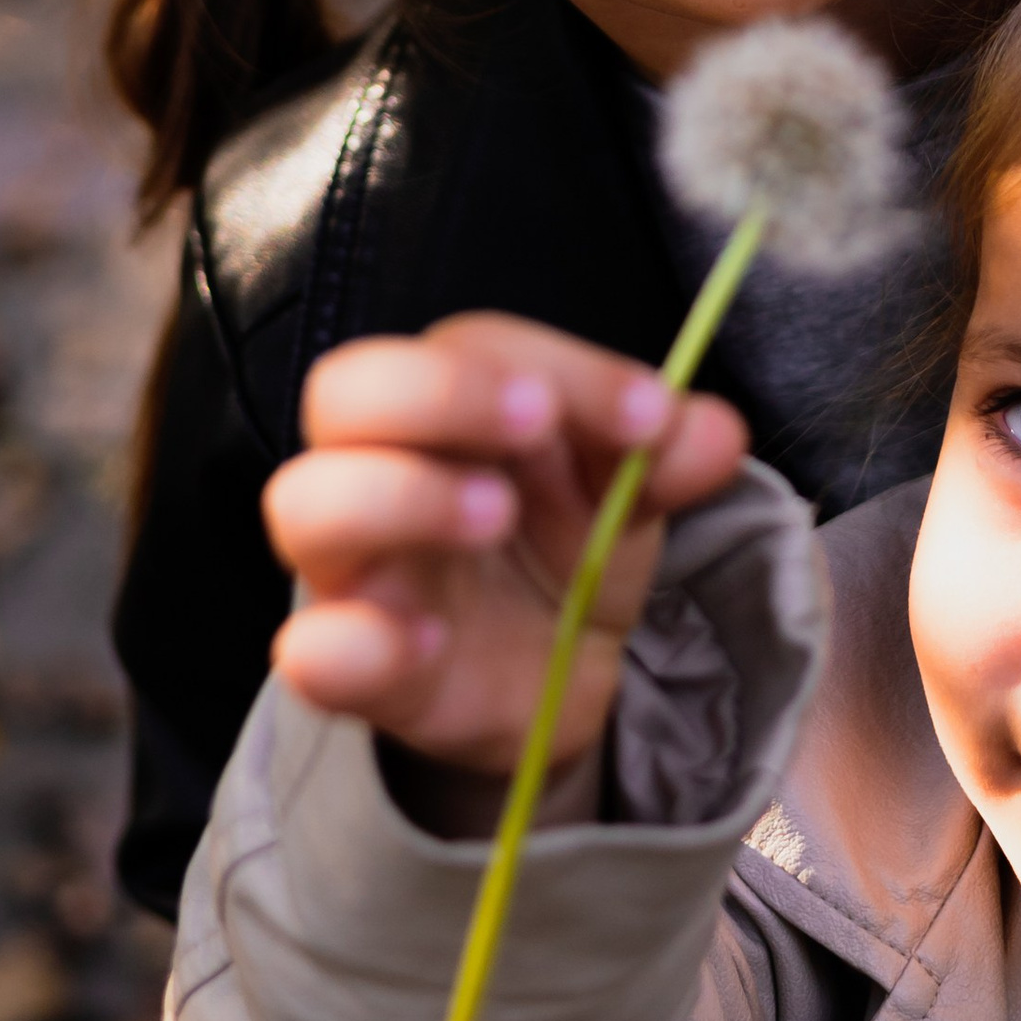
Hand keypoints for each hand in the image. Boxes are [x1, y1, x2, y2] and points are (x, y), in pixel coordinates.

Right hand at [262, 317, 747, 782]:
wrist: (554, 676)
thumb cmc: (567, 547)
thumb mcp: (628, 493)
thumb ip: (665, 457)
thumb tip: (715, 430)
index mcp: (448, 403)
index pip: (469, 344)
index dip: (558, 363)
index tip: (649, 414)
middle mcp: (378, 465)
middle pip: (346, 390)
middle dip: (443, 393)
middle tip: (539, 422)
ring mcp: (355, 567)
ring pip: (304, 502)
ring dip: (398, 494)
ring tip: (496, 514)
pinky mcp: (353, 668)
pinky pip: (308, 648)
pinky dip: (351, 642)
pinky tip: (428, 641)